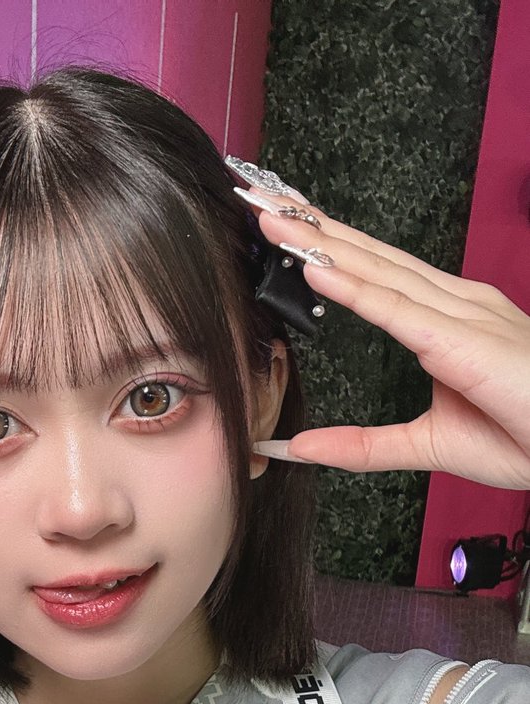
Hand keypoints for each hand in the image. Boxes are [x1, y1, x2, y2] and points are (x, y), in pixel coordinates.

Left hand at [250, 196, 529, 488]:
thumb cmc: (525, 436)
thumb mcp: (425, 445)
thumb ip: (361, 446)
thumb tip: (300, 447)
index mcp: (449, 320)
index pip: (376, 272)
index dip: (326, 246)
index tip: (282, 222)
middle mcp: (454, 304)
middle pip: (370, 257)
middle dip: (312, 227)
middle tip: (259, 196)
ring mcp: (461, 316)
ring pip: (378, 271)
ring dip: (321, 243)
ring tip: (271, 217)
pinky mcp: (464, 341)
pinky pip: (399, 309)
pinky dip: (356, 286)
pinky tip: (317, 266)